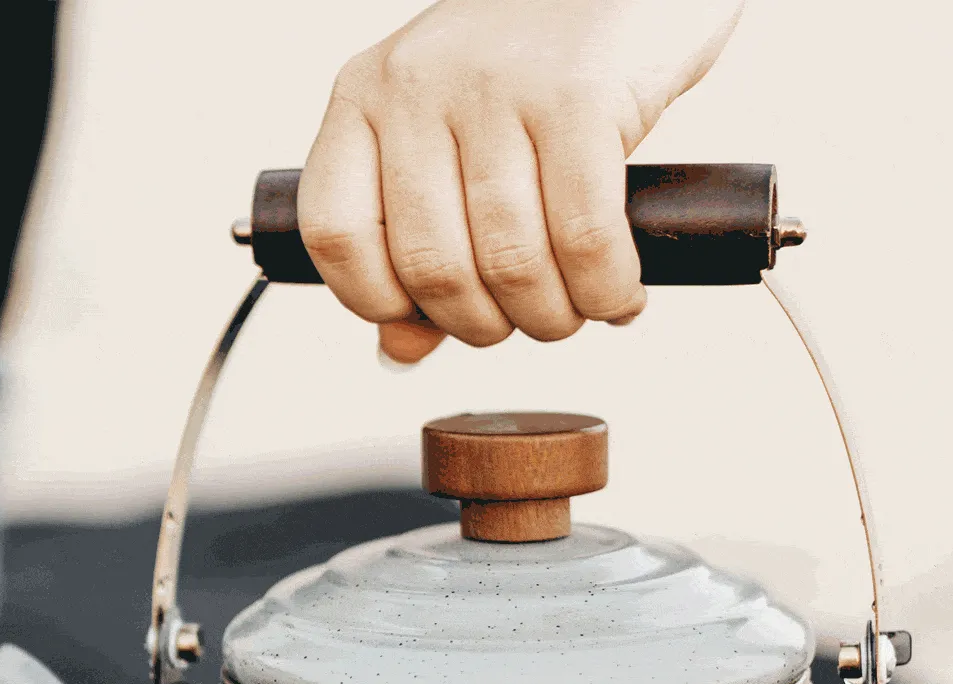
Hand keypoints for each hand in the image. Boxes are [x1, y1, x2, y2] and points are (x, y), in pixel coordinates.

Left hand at [298, 0, 745, 362]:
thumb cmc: (536, 63)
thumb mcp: (452, 139)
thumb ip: (416, 241)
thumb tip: (399, 350)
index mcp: (364, 96)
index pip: (334, 234)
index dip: (378, 303)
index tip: (426, 319)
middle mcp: (418, 84)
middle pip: (430, 266)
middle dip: (482, 325)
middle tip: (523, 320)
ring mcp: (497, 84)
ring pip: (508, 262)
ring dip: (549, 316)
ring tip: (575, 309)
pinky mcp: (580, 93)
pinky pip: (584, 236)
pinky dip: (605, 289)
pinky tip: (618, 294)